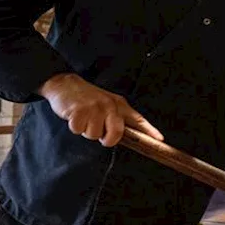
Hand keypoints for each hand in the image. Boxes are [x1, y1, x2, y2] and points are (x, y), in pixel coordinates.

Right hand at [38, 73, 163, 146]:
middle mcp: (109, 106)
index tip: (160, 140)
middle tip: (98, 130)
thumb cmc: (87, 97)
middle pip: (116, 135)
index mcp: (118, 105)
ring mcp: (95, 108)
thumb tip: (125, 136)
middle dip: (106, 139)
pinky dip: (74, 127)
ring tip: (84, 117)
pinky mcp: (79, 111)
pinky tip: (74, 116)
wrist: (65, 84)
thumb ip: (117, 118)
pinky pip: (78, 130)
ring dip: (86, 130)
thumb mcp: (107, 103)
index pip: (138, 119)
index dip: (150, 131)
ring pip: (94, 135)